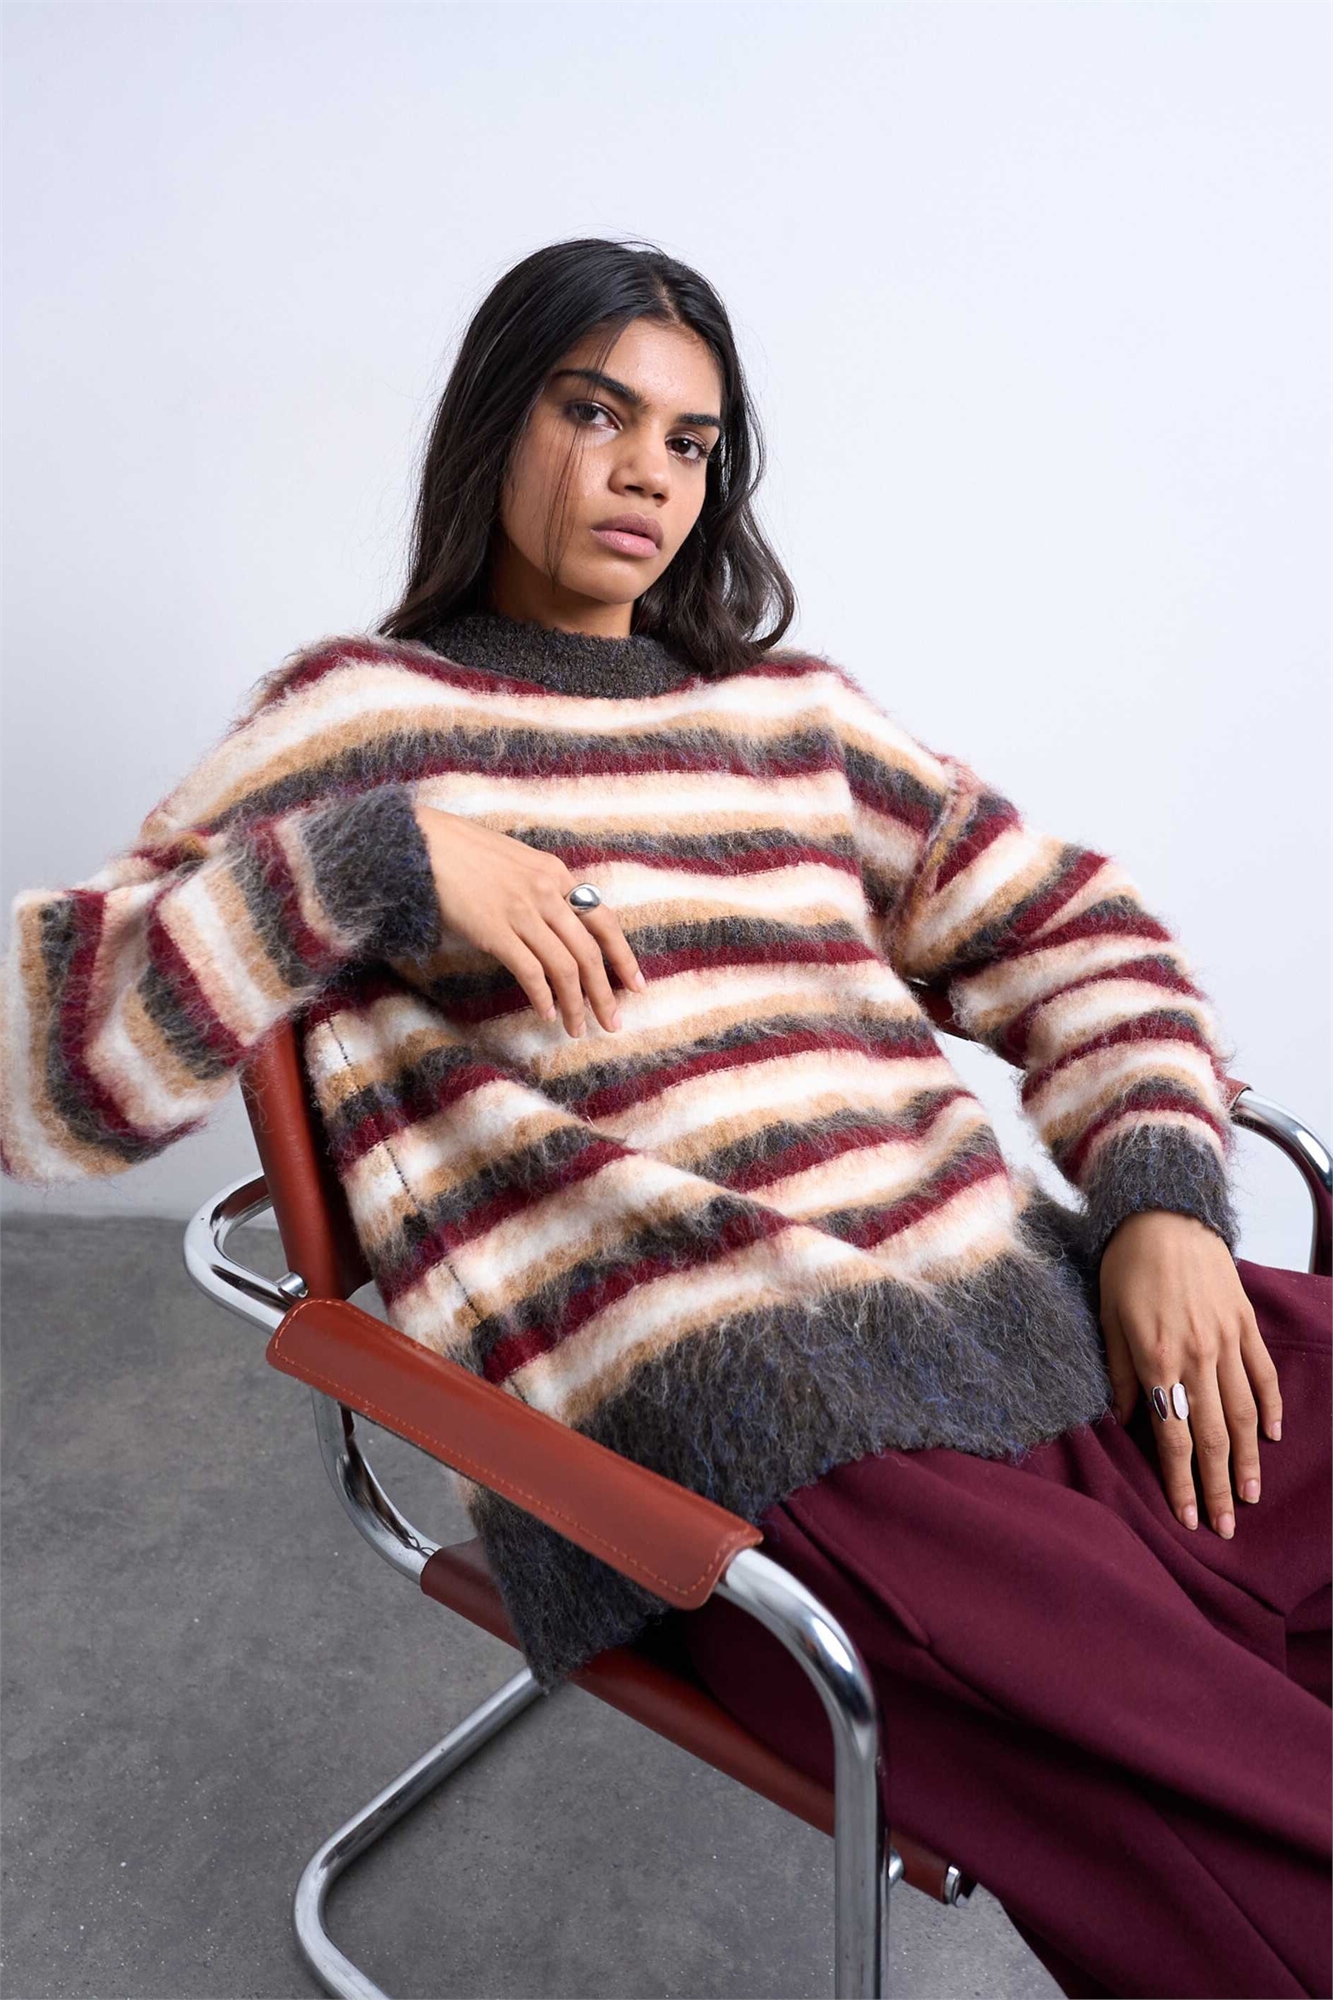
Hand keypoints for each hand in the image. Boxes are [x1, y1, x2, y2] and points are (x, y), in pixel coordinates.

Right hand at [413, 806, 645, 1037]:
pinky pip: (530, 971)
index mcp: (556, 873)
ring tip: (579, 1029)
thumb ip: (542, 889)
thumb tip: (560, 925)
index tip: (636, 985)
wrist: (421, 844)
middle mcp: (546, 892)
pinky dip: (543, 997)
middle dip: (605, 993)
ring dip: (576, 1004)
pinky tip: (546, 1014)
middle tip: (614, 1022)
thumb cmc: (464, 852)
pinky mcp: (495, 930)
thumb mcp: (517, 861)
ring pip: (564, 967)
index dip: (624, 956)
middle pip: (589, 952)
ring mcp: (522, 912)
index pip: (604, 921)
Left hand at [1098, 1209, 1282, 1538]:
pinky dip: (1270, 1407)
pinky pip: (1263, 1374)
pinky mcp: (1245, 1324)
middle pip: (1212, 1436)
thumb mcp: (1106, 1318)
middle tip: (1226, 1528)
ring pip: (1243, 1413)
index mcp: (1157, 1360)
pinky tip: (1272, 1436)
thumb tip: (1122, 1421)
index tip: (1188, 1518)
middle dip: (1217, 1487)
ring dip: (1247, 1460)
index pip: (1173, 1437)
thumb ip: (1117, 1373)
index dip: (1181, 1482)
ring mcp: (1227, 1341)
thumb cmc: (1126, 1265)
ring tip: (1249, 1495)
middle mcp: (1197, 1357)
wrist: (1164, 1213)